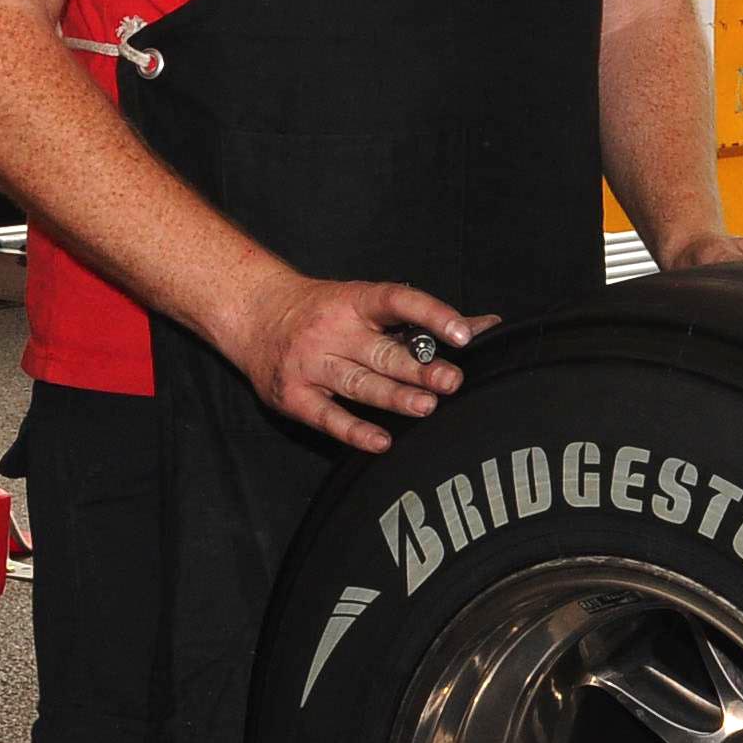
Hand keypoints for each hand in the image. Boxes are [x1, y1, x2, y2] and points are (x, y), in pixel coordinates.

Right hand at [216, 272, 482, 452]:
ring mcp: (310, 363)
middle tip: (452, 381)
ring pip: (359, 384)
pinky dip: (354, 431)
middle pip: (382, 352)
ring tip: (427, 407)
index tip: (463, 333)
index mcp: (356, 301)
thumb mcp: (367, 302)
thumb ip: (424, 318)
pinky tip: (381, 441)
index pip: (399, 301)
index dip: (432, 314)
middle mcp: (332, 330)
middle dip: (419, 369)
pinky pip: (328, 417)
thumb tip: (488, 326)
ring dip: (394, 397)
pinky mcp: (294, 395)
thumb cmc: (325, 311)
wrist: (255, 314)